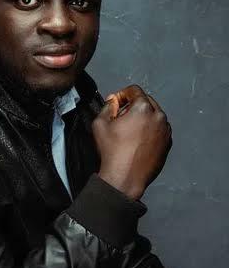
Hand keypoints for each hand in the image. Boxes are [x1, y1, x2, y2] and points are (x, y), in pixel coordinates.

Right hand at [91, 84, 172, 200]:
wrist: (125, 177)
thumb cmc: (113, 152)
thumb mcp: (100, 123)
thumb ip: (107, 106)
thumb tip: (113, 101)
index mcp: (143, 108)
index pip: (134, 90)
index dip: (121, 94)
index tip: (115, 103)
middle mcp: (159, 117)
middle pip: (146, 101)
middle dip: (133, 105)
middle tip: (120, 117)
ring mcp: (165, 131)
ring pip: (154, 115)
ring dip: (142, 117)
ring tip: (129, 131)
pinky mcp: (167, 143)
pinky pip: (159, 129)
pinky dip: (150, 130)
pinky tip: (137, 141)